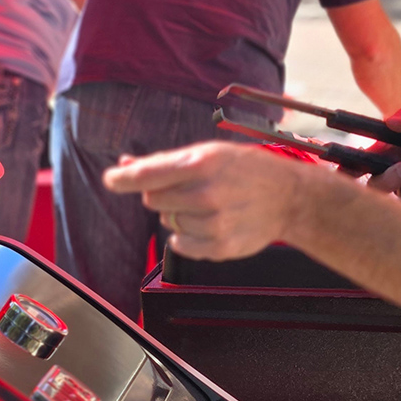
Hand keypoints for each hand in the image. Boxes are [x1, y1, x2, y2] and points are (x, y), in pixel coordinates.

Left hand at [103, 142, 309, 261]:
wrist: (290, 198)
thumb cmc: (247, 169)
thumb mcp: (210, 153)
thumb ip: (166, 162)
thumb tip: (126, 164)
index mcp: (203, 163)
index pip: (148, 175)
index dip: (123, 178)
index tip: (111, 179)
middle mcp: (207, 194)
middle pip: (152, 199)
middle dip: (161, 193)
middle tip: (187, 187)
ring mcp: (214, 224)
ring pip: (167, 222)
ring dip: (178, 214)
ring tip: (208, 204)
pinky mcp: (219, 248)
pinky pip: (179, 245)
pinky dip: (185, 236)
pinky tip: (209, 223)